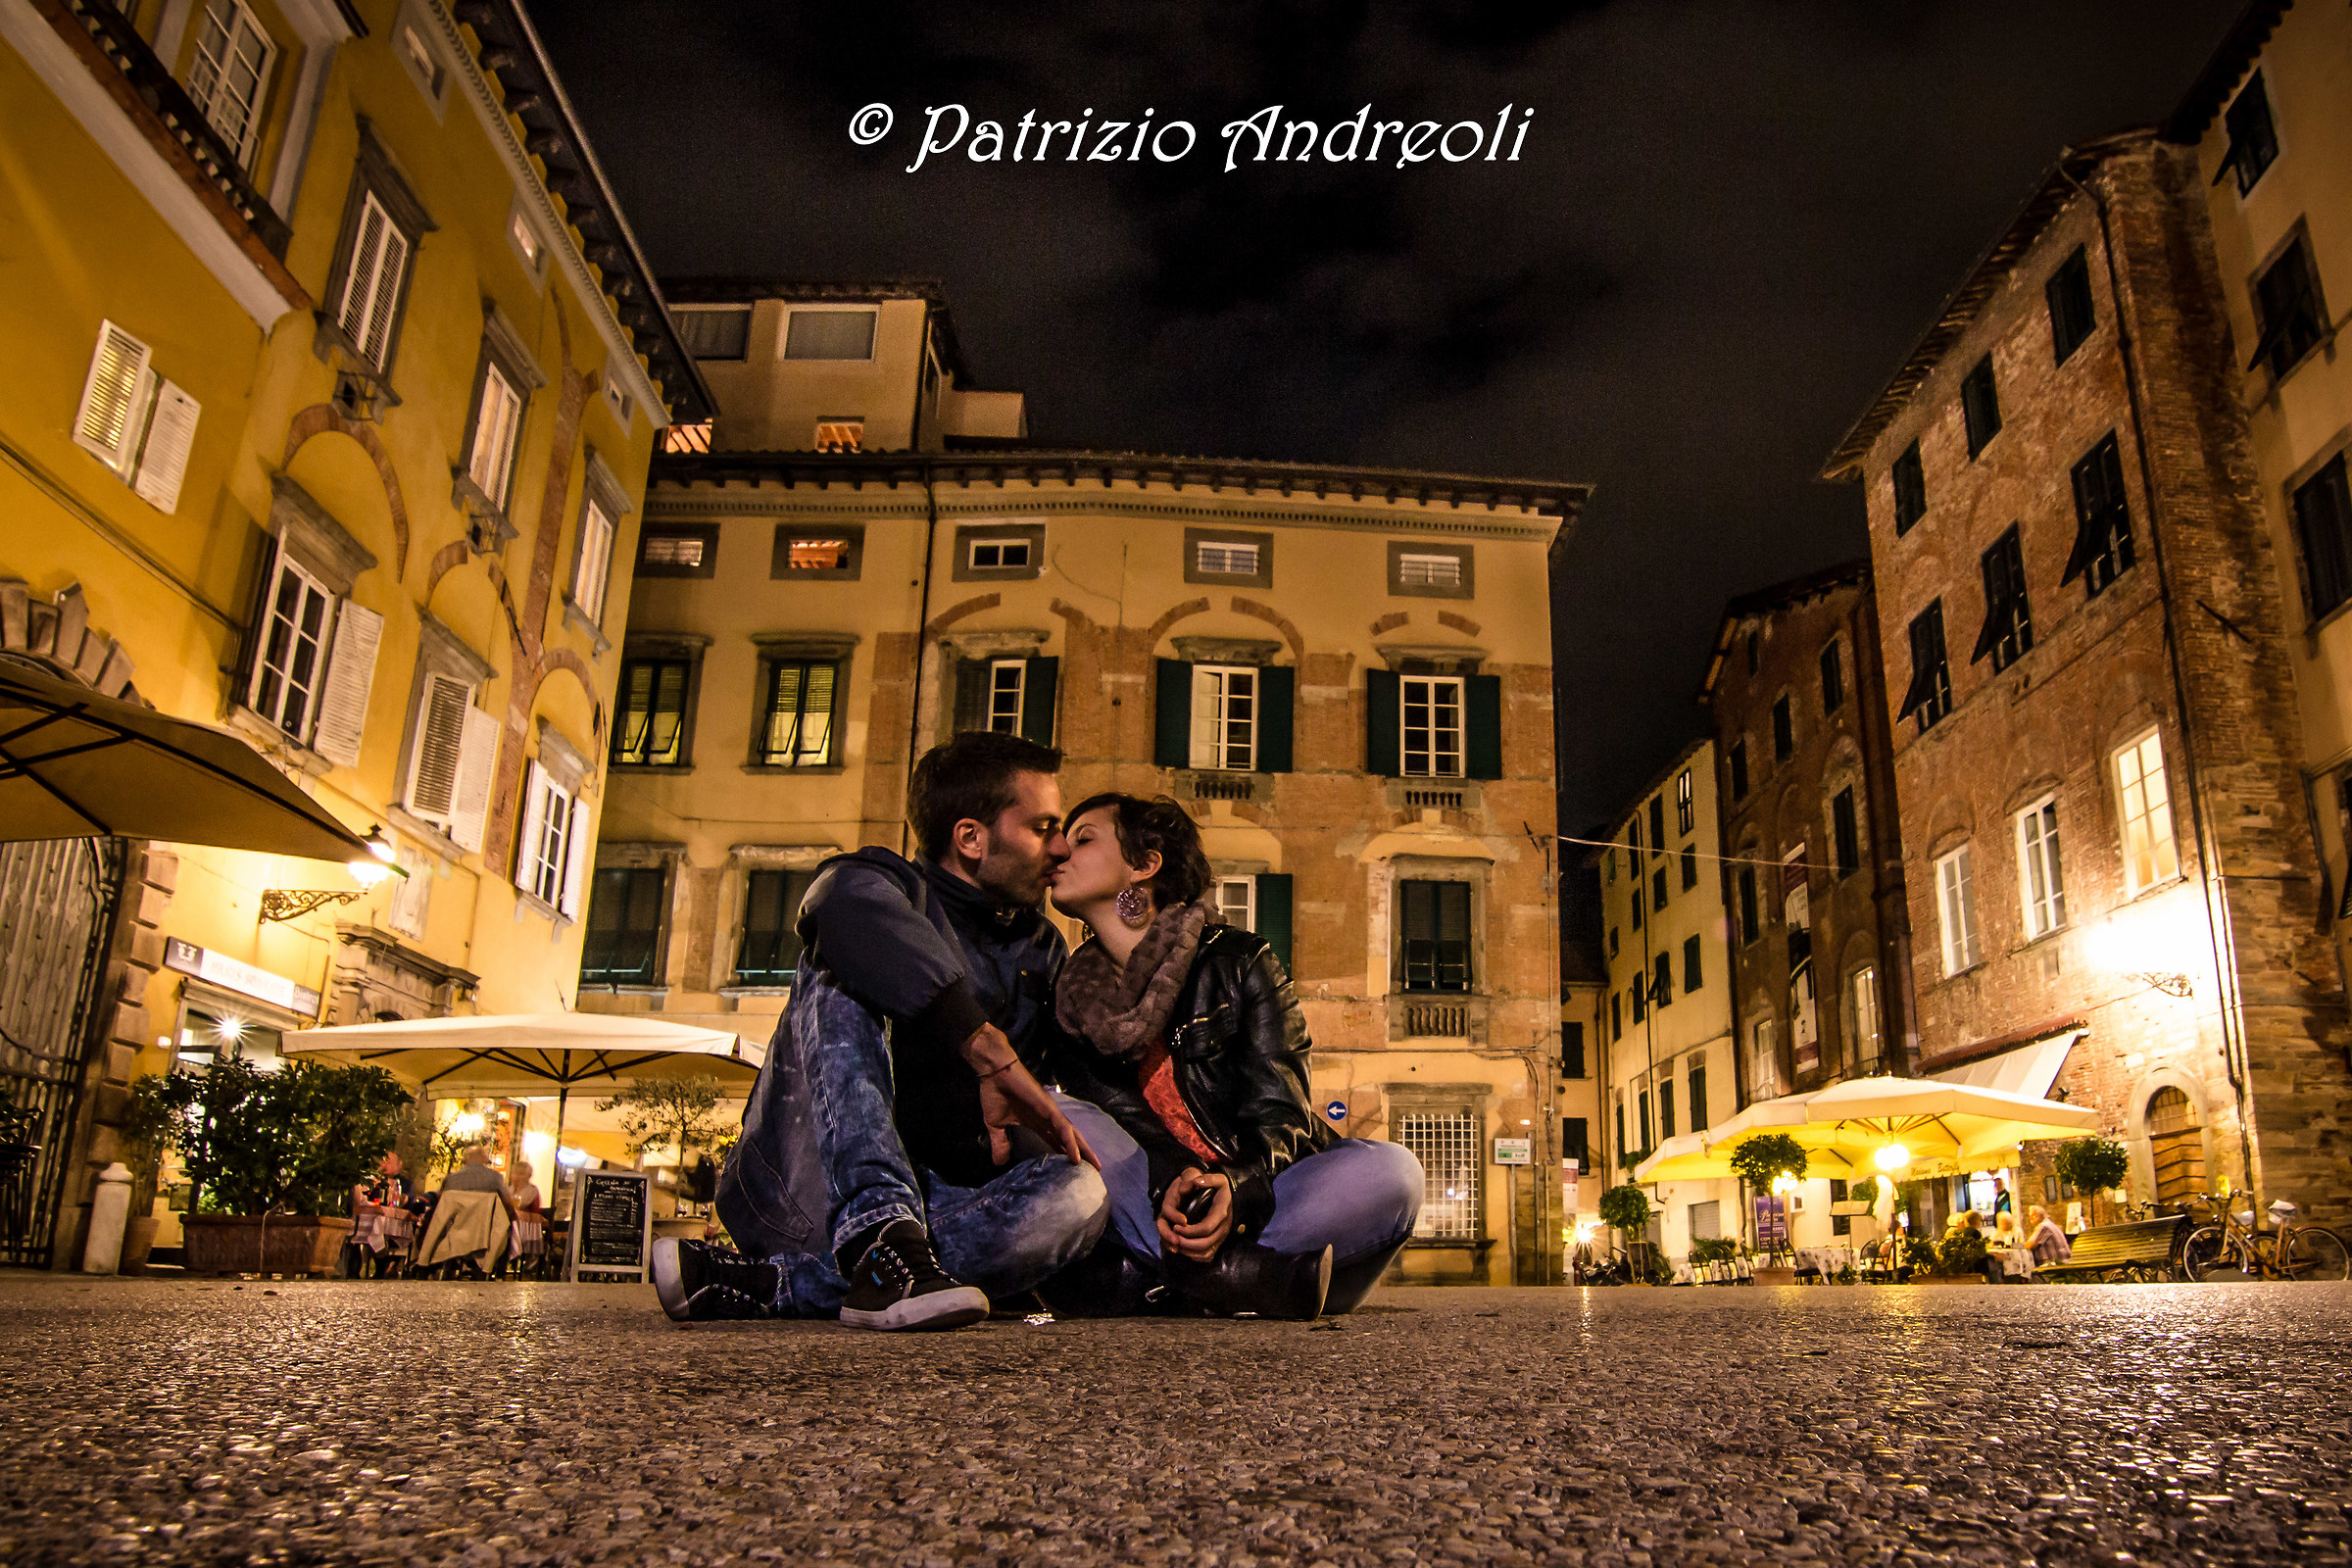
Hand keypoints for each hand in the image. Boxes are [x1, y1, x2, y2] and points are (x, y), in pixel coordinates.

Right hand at [962, 1023, 1098, 1168]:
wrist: (994, 1073)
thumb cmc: (996, 1094)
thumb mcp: (995, 1125)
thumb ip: (1000, 1143)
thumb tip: (998, 1163)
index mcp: (1037, 1123)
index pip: (1056, 1142)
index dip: (1065, 1154)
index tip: (1075, 1169)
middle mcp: (1047, 1119)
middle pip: (1069, 1140)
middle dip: (1083, 1154)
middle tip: (1095, 1170)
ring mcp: (1050, 1114)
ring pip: (1071, 1135)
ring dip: (1084, 1151)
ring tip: (1095, 1167)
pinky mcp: (1049, 1109)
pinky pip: (1063, 1129)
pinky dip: (1071, 1143)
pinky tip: (1077, 1157)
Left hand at [1157, 1168, 1233, 1260]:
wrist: (1232, 1199)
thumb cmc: (1222, 1189)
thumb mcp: (1219, 1179)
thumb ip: (1208, 1179)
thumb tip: (1197, 1182)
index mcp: (1221, 1214)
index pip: (1205, 1228)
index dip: (1189, 1230)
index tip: (1176, 1226)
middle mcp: (1223, 1229)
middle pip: (1205, 1244)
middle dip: (1187, 1243)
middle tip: (1174, 1237)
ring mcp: (1221, 1237)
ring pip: (1206, 1252)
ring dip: (1189, 1251)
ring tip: (1177, 1243)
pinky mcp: (1218, 1243)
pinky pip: (1207, 1256)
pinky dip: (1195, 1256)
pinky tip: (1185, 1248)